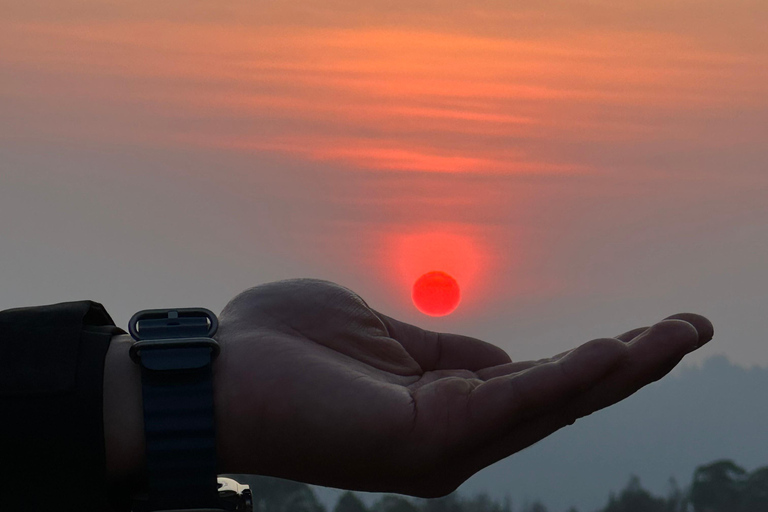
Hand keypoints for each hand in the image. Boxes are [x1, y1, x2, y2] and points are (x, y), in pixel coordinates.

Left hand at [212, 279, 712, 496]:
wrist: (217, 374)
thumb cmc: (286, 350)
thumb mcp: (380, 334)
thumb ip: (442, 350)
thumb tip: (498, 357)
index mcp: (441, 408)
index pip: (534, 383)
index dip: (591, 360)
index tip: (643, 334)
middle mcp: (453, 436)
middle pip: (559, 397)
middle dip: (630, 365)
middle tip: (694, 330)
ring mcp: (444, 444)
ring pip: (551, 402)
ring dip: (620, 368)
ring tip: (680, 335)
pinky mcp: (428, 440)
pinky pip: (511, 403)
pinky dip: (565, 377)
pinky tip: (615, 353)